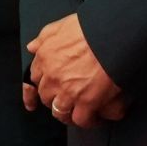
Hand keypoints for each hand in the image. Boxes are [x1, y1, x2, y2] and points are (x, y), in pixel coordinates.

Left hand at [27, 14, 124, 128]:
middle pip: (46, 96)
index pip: (35, 77)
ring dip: (67, 113)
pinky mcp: (87, 102)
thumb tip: (32, 47)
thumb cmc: (92, 27)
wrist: (115, 35)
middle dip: (54, 98)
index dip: (42, 82)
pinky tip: (93, 118)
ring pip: (60, 112)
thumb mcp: (63, 24)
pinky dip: (87, 121)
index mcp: (46, 57)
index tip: (46, 88)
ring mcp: (68, 91)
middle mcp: (53, 76)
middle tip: (66, 98)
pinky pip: (81, 120)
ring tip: (77, 112)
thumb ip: (45, 36)